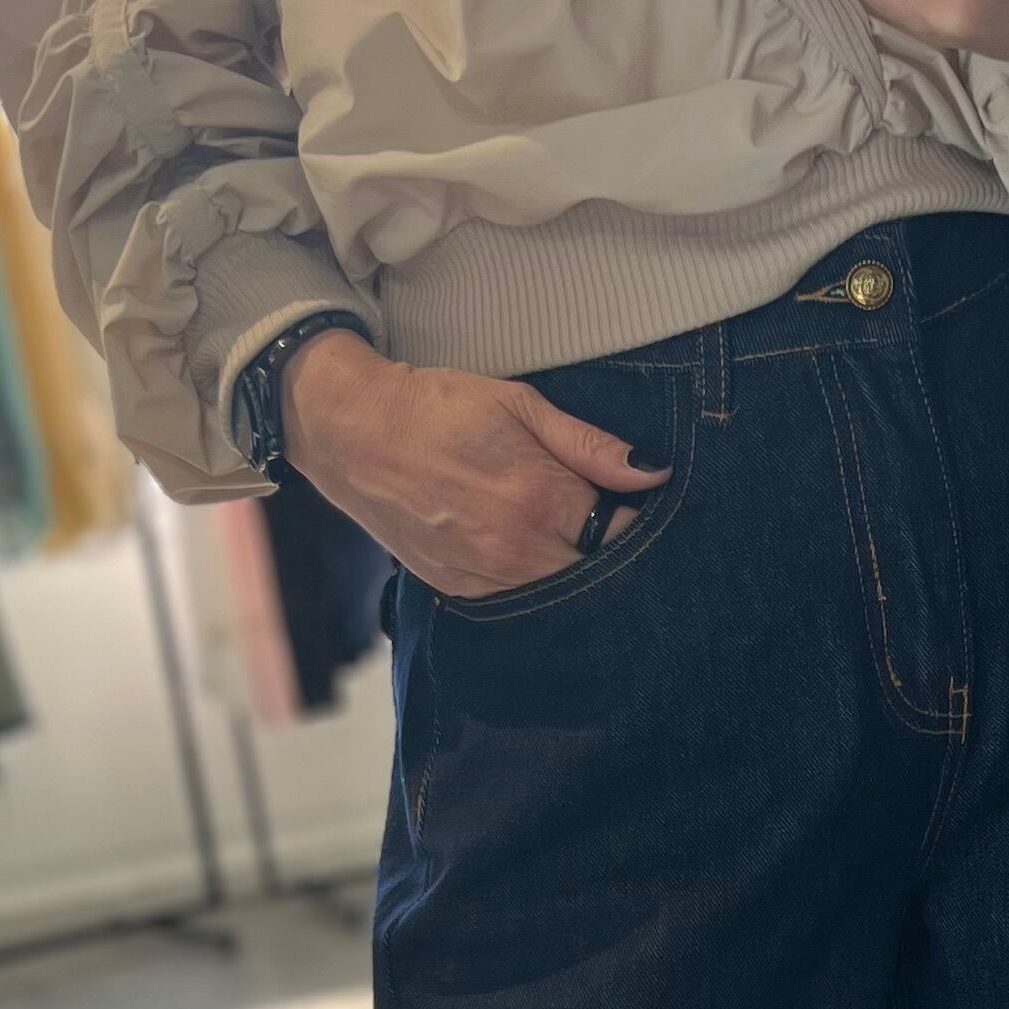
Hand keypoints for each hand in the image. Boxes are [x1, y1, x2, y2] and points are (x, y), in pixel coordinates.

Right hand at [282, 333, 666, 603]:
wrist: (354, 433)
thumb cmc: (439, 408)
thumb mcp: (520, 405)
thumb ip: (590, 446)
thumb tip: (653, 472)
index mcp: (541, 499)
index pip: (625, 533)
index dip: (638, 519)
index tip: (635, 503)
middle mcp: (517, 550)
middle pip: (598, 575)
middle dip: (612, 553)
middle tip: (606, 522)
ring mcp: (485, 578)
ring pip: (561, 596)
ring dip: (575, 573)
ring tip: (565, 535)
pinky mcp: (460, 591)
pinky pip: (519, 603)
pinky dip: (535, 584)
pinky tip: (529, 551)